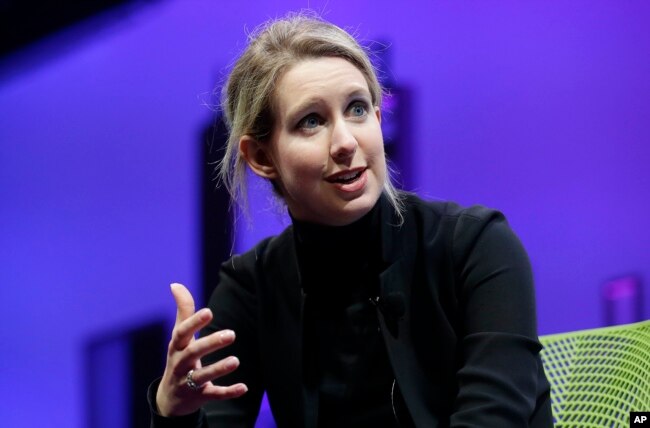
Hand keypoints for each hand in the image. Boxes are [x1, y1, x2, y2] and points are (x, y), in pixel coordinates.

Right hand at [156, 283, 247, 416]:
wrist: (169, 398)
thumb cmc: (179, 358)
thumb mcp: (179, 336)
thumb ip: (183, 311)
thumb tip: (175, 284)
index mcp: (177, 347)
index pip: (182, 333)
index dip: (194, 323)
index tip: (209, 311)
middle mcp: (181, 364)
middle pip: (194, 353)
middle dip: (211, 343)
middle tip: (231, 334)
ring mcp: (189, 383)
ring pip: (203, 376)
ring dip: (219, 368)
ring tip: (236, 360)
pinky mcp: (200, 397)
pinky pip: (214, 395)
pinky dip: (228, 392)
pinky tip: (243, 387)